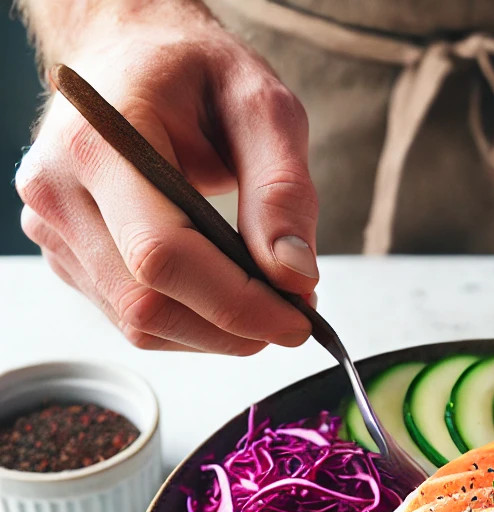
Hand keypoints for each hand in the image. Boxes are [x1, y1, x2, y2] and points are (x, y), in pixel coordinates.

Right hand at [16, 2, 317, 353]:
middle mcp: (59, 190)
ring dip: (217, 334)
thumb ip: (282, 190)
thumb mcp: (262, 108)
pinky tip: (228, 296)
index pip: (161, 255)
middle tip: (296, 315)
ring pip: (140, 323)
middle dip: (235, 327)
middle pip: (147, 303)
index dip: (236, 304)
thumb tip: (293, 276)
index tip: (298, 320)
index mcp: (98, 141)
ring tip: (268, 302)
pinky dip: (193, 324)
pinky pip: (134, 319)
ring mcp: (55, 229)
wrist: (132, 55)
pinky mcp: (69, 257)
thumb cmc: (193, 73)